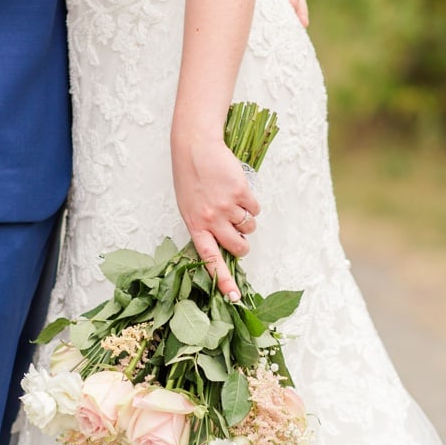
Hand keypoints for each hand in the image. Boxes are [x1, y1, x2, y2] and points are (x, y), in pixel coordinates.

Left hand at [171, 130, 260, 301]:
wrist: (195, 147)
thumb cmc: (191, 178)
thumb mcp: (190, 207)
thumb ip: (205, 227)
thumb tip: (226, 244)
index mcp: (195, 226)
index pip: (210, 260)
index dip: (224, 281)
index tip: (235, 298)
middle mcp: (211, 220)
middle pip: (239, 247)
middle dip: (244, 244)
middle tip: (238, 232)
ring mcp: (227, 207)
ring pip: (249, 227)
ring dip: (246, 219)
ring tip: (231, 201)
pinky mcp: (240, 193)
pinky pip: (255, 209)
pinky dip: (251, 202)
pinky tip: (237, 189)